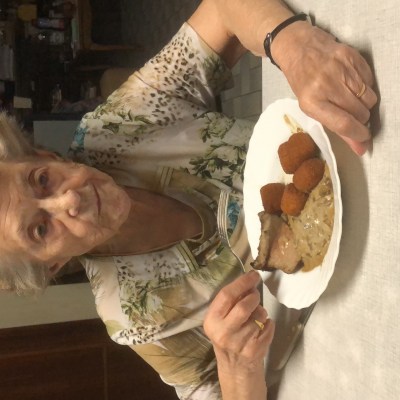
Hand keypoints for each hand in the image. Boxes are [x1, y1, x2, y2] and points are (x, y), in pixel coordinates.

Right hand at [204, 271, 274, 374]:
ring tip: (256, 316)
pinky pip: (268, 326)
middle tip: (255, 295)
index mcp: (212, 321)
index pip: (226, 296)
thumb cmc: (228, 336)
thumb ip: (230, 301)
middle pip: (245, 306)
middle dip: (254, 296)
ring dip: (261, 311)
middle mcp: (223, 333)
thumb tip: (248, 281)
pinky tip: (261, 327)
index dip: (242, 283)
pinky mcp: (255, 351)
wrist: (234, 369)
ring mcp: (239, 344)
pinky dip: (268, 323)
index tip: (253, 275)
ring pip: (259, 315)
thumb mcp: (221, 319)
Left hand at [273, 22, 377, 154]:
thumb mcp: (311, 107)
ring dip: (364, 104)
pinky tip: (353, 84)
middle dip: (361, 119)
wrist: (298, 47)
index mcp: (312, 102)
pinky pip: (371, 81)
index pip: (343, 124)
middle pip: (360, 113)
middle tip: (353, 115)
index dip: (358, 135)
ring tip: (352, 99)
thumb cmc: (303, 82)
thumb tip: (360, 146)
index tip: (364, 138)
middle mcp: (326, 85)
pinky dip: (366, 88)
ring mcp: (340, 69)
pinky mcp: (352, 56)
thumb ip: (336, 126)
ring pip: (369, 98)